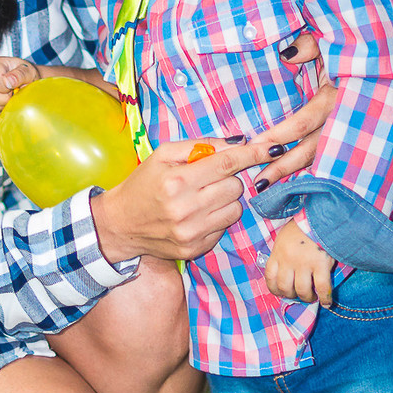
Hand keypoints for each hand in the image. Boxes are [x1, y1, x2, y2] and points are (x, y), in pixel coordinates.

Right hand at [0, 58, 37, 119]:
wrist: (22, 79)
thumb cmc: (24, 75)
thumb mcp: (28, 72)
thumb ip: (20, 75)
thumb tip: (8, 81)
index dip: (6, 90)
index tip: (14, 89)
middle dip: (4, 101)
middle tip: (12, 97)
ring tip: (6, 102)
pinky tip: (0, 108)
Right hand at [90, 139, 248, 264]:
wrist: (120, 224)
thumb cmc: (143, 183)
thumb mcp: (162, 155)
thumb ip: (200, 145)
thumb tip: (239, 143)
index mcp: (177, 181)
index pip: (226, 164)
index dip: (252, 155)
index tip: (272, 148)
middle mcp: (186, 209)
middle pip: (236, 187)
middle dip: (228, 179)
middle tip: (208, 179)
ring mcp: (192, 232)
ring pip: (235, 209)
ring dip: (225, 200)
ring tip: (202, 198)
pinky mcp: (195, 249)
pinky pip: (224, 228)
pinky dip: (216, 218)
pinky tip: (197, 215)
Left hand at [241, 34, 337, 184]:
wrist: (382, 62)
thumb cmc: (350, 52)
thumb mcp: (330, 43)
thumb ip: (309, 45)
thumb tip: (287, 54)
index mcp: (335, 97)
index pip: (303, 122)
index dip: (278, 135)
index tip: (254, 145)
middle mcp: (343, 119)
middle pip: (310, 150)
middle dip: (283, 167)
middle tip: (258, 183)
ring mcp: (350, 132)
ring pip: (318, 158)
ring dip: (293, 173)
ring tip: (267, 186)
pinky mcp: (351, 139)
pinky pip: (326, 158)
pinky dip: (307, 171)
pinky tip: (290, 184)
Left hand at [263, 220, 333, 305]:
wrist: (321, 217)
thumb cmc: (303, 227)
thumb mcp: (284, 237)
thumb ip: (281, 254)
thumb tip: (282, 272)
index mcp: (278, 252)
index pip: (270, 277)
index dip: (274, 289)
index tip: (280, 293)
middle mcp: (289, 260)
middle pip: (285, 287)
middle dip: (290, 295)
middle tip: (297, 295)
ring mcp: (305, 263)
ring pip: (302, 290)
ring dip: (306, 297)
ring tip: (311, 297)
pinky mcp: (321, 265)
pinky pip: (321, 288)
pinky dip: (324, 298)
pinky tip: (326, 303)